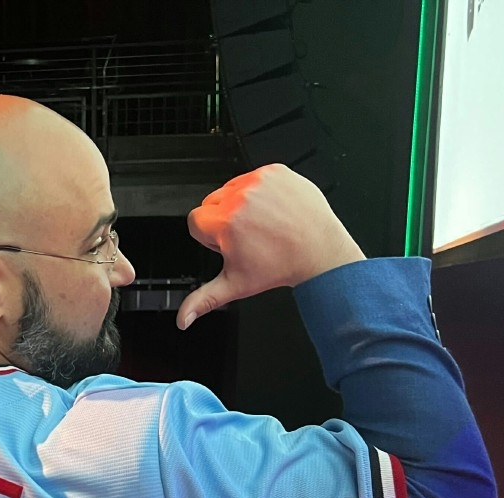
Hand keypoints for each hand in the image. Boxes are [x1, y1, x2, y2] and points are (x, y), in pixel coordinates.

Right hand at [177, 165, 363, 329]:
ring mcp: (259, 181)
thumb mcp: (236, 285)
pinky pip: (256, 177)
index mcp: (226, 223)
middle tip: (247, 236)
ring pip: (232, 188)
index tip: (228, 243)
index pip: (195, 220)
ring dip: (241, 203)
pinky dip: (262, 191)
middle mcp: (241, 197)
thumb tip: (184, 318)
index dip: (210, 236)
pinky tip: (274, 211)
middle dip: (223, 218)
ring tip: (262, 224)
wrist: (319, 251)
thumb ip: (204, 300)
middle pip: (211, 203)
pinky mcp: (275, 172)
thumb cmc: (282, 266)